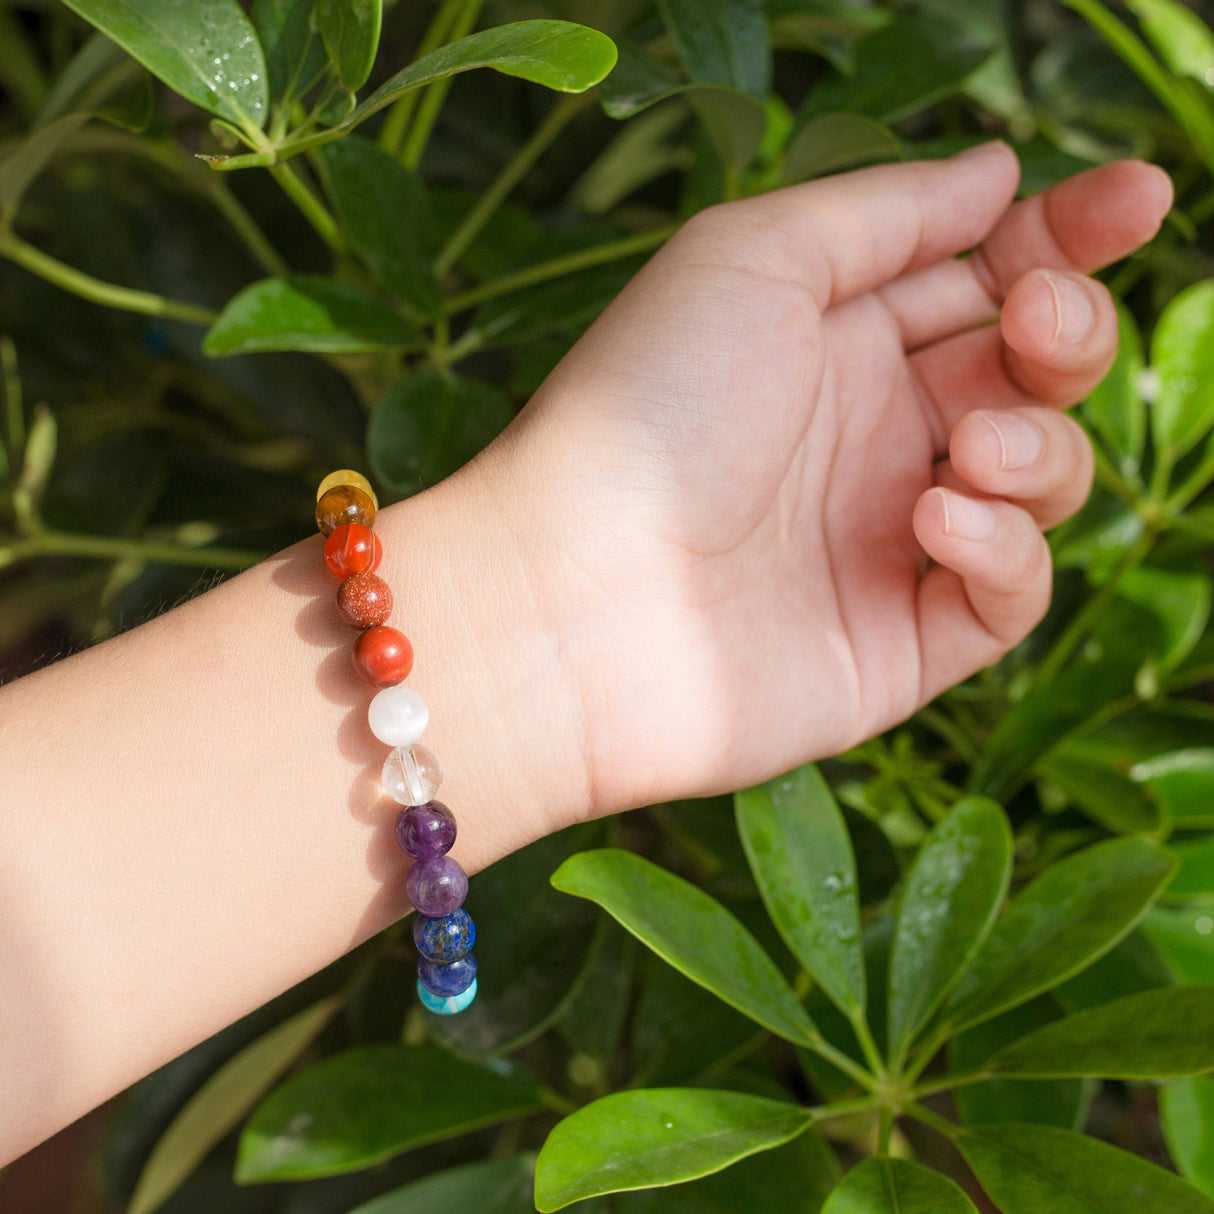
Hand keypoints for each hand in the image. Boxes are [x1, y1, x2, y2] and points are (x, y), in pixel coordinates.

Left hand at [489, 144, 1172, 815]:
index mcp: (834, 342)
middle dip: (1067, 334)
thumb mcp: (755, 259)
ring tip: (965, 452)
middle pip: (1028, 376)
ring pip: (1041, 482)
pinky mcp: (898, 643)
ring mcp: (884, 542)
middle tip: (1040, 323)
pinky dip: (1004, 549)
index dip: (1064, 239)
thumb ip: (883, 214)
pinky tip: (933, 521)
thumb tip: (999, 171)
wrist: (575, 597)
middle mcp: (867, 439)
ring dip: (1039, 449)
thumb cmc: (646, 409)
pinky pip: (1009, 594)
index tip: (1138, 200)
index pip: (980, 281)